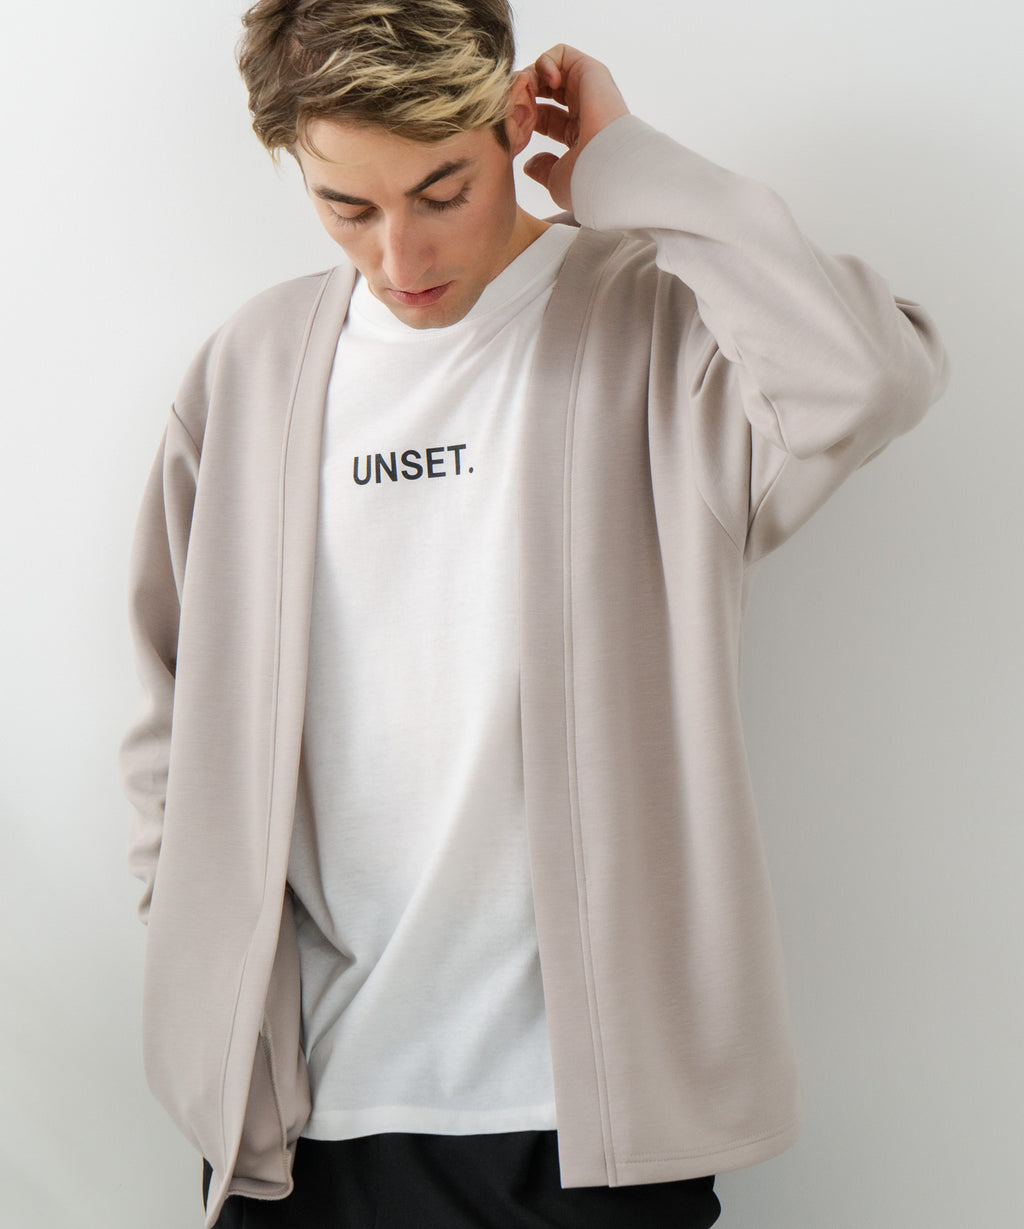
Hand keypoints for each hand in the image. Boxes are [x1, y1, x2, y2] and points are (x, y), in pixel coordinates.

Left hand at [522, 45, 628, 211]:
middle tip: (516, 108)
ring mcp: (589, 90)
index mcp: (578, 135)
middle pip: (544, 92)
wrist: (607, 166)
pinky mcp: (592, 71)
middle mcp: (584, 110)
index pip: (544, 118)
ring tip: (528, 95)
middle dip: (524, 96)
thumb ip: (542, 169)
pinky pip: (561, 53)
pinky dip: (544, 63)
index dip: (523, 119)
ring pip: (549, 71)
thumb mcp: (556, 180)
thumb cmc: (586, 180)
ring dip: (530, 79)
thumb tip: (530, 165)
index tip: (514, 130)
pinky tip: (544, 83)